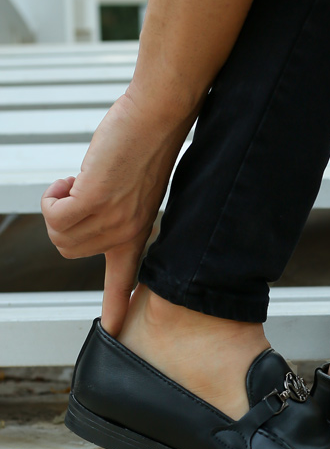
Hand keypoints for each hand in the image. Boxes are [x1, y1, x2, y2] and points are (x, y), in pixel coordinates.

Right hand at [42, 91, 194, 335]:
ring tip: (81, 181)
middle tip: (79, 191)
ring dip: (57, 204)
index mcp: (137, 234)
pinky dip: (53, 195)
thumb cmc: (142, 145)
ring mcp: (112, 219)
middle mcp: (126, 233)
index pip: (126, 282)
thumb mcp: (133, 191)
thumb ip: (114, 211)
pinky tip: (75, 178)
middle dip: (60, 220)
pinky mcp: (96, 199)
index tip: (115, 331)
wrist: (156, 117)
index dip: (116, 307)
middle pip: (66, 248)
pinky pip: (54, 213)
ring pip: (58, 232)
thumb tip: (86, 211)